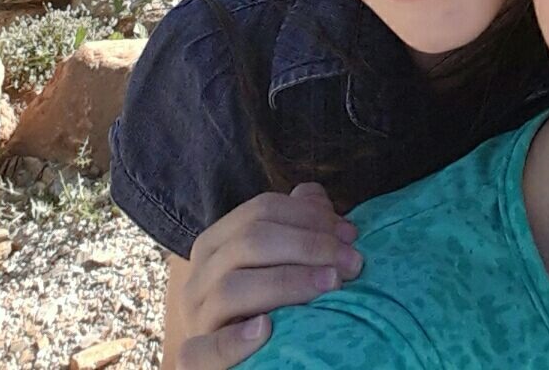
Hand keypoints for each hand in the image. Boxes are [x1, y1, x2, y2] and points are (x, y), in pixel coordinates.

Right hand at [174, 183, 361, 369]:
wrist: (240, 356)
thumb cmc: (267, 300)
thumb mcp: (279, 258)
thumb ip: (297, 223)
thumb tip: (314, 196)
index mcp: (217, 241)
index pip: (262, 210)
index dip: (311, 216)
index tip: (350, 235)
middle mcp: (199, 274)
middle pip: (251, 241)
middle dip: (310, 246)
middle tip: (352, 263)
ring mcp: (196, 317)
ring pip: (233, 287)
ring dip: (288, 283)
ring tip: (331, 285)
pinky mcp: (196, 359)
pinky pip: (205, 351)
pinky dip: (234, 340)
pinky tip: (266, 328)